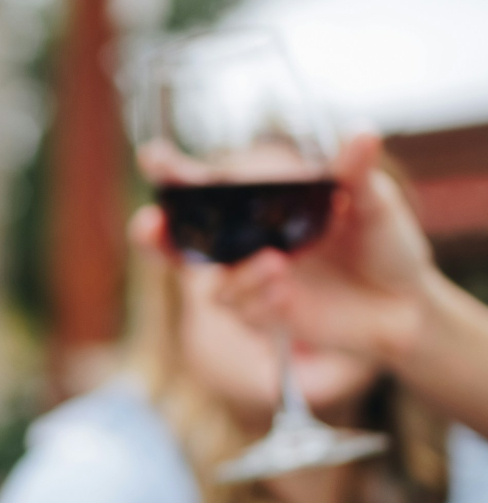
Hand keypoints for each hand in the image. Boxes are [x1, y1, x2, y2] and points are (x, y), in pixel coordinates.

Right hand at [134, 134, 440, 363]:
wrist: (407, 304)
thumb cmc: (383, 245)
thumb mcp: (373, 203)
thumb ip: (356, 173)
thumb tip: (362, 133)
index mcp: (262, 208)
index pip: (205, 189)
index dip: (172, 173)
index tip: (152, 156)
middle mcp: (248, 246)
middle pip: (180, 245)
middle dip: (154, 237)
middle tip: (148, 225)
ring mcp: (254, 283)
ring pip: (217, 286)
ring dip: (239, 275)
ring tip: (276, 265)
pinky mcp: (268, 317)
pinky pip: (246, 312)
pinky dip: (261, 301)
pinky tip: (286, 293)